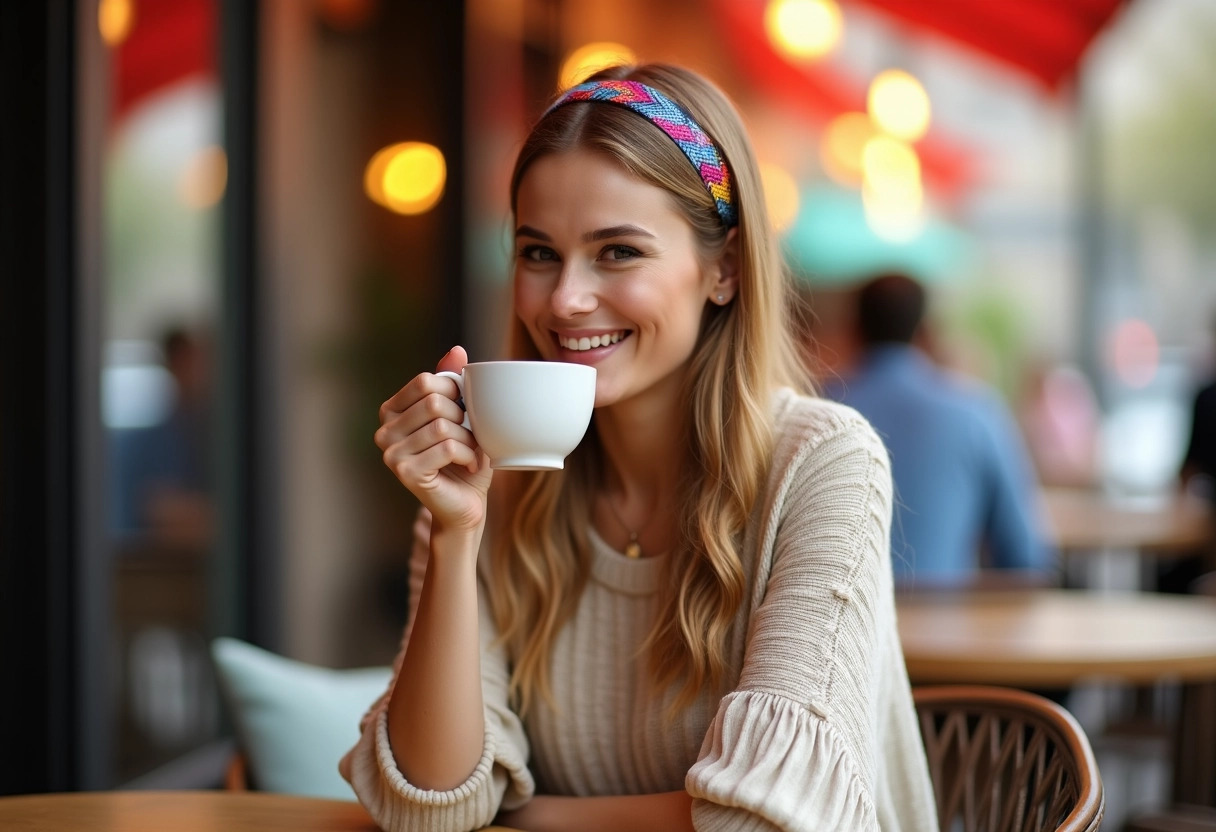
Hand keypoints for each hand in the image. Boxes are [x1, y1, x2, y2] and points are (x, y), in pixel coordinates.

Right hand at [375, 346, 491, 532]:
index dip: (455, 393)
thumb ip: (453, 382)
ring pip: (443, 426)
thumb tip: (457, 350)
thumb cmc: (464, 457)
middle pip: (435, 403)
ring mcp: (390, 453)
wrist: (466, 503)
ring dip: (469, 440)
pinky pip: (448, 448)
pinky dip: (469, 455)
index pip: (426, 381)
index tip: (464, 414)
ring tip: (470, 453)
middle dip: (464, 419)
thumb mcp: (462, 415)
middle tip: (470, 438)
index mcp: (391, 410)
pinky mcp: (404, 472)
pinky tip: (469, 466)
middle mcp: (383, 431)